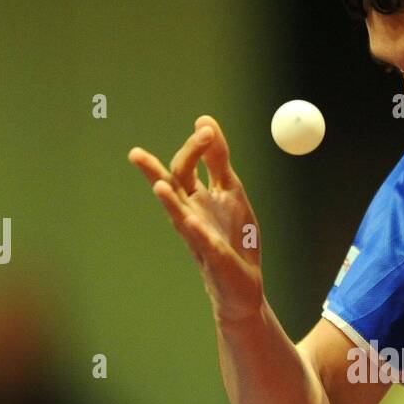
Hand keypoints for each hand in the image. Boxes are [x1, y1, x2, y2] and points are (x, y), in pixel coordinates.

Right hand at [128, 115, 264, 324]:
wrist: (243, 284)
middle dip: (178, 160)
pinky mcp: (213, 257)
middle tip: (182, 140)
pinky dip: (197, 232)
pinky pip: (203, 243)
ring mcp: (198, 235)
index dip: (195, 144)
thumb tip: (204, 120)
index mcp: (194, 196)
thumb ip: (218, 159)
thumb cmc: (234, 237)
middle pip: (175, 182)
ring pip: (177, 214)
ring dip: (169, 200)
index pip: (185, 164)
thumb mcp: (230, 190)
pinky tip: (191, 222)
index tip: (207, 126)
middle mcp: (189, 213)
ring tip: (159, 187)